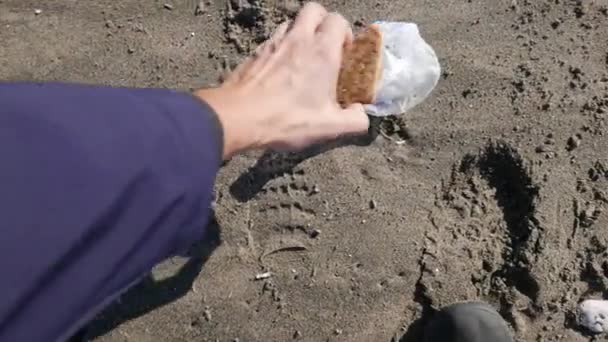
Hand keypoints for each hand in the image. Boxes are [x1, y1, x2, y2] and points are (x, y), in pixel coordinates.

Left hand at [195, 2, 368, 159]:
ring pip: (291, 23)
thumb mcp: (329, 127)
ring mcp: (273, 43)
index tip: (345, 54)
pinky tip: (279, 72)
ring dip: (300, 33)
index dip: (345, 34)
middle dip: (323, 22)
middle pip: (314, 10)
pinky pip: (272, 40)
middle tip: (325, 46)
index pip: (338, 21)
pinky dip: (280, 48)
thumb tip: (361, 115)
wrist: (238, 117)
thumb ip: (354, 120)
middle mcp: (298, 39)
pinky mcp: (254, 53)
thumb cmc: (286, 119)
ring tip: (302, 59)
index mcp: (322, 52)